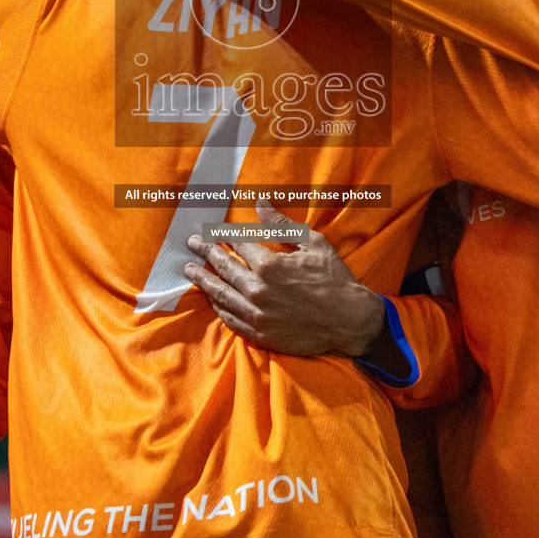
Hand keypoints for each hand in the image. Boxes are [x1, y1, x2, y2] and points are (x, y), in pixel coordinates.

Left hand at [184, 199, 384, 356]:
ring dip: (202, 280)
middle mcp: (257, 289)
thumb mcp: (313, 243)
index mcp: (269, 265)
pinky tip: (210, 299)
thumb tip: (260, 204)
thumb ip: (282, 225)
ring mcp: (256, 314)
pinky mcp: (259, 333)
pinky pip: (230, 319)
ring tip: (189, 270)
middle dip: (205, 253)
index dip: (224, 235)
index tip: (213, 230)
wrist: (349, 321)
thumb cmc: (334, 279)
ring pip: (220, 294)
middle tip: (192, 244)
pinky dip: (218, 307)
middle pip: (223, 267)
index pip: (237, 245)